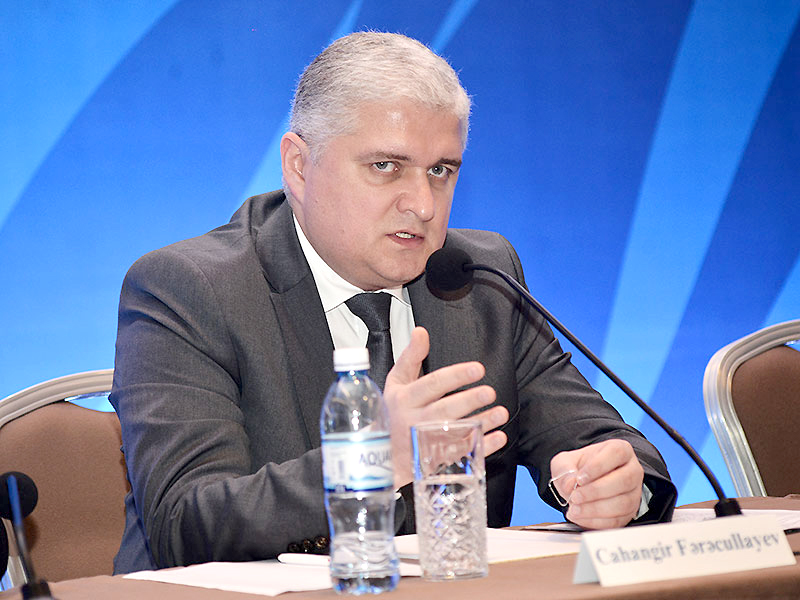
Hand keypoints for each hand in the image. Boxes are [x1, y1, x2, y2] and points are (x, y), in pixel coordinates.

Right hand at [384, 326, 508, 488]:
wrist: (383, 455)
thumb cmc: (393, 413)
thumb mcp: (396, 383)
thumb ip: (410, 357)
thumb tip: (421, 332)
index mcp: (404, 399)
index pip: (431, 385)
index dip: (456, 376)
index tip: (477, 369)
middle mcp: (414, 421)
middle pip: (444, 410)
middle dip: (469, 401)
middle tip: (490, 392)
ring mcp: (426, 443)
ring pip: (456, 433)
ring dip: (481, 423)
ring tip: (500, 412)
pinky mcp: (437, 459)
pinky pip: (462, 454)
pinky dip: (482, 447)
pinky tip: (497, 436)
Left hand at [549, 439, 643, 528]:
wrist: (583, 483)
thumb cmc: (579, 468)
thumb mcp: (565, 462)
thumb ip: (564, 469)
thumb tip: (570, 485)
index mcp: (620, 450)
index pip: (616, 453)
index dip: (598, 466)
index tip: (580, 478)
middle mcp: (632, 470)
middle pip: (624, 480)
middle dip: (596, 491)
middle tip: (575, 496)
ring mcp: (634, 493)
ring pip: (623, 503)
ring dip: (595, 509)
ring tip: (575, 509)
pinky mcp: (630, 512)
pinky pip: (617, 520)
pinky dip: (596, 521)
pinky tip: (580, 517)